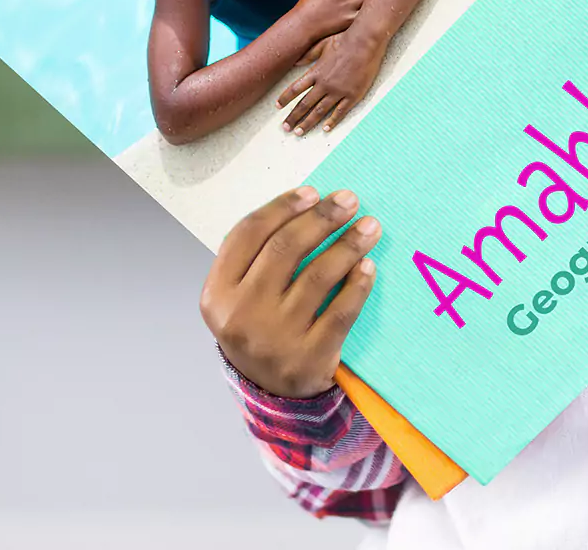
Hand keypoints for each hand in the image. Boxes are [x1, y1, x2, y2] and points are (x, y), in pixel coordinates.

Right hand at [199, 186, 380, 399]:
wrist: (270, 395)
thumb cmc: (259, 327)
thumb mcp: (241, 295)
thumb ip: (260, 256)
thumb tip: (311, 204)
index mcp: (218, 292)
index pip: (249, 234)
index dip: (282, 207)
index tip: (313, 192)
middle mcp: (241, 315)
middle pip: (285, 248)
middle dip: (322, 217)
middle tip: (349, 200)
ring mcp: (274, 339)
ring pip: (318, 276)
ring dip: (348, 244)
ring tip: (369, 227)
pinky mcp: (308, 358)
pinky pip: (340, 311)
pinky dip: (358, 284)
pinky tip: (368, 265)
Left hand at [278, 26, 389, 135]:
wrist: (365, 42)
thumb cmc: (344, 39)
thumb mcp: (322, 44)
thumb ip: (308, 54)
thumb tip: (295, 61)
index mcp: (316, 72)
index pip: (295, 89)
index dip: (284, 99)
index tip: (277, 107)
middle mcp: (324, 84)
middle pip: (304, 105)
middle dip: (293, 118)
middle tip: (285, 128)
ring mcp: (338, 91)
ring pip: (319, 111)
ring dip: (308, 123)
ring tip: (299, 132)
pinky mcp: (352, 95)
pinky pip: (340, 112)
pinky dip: (332, 121)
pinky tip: (325, 129)